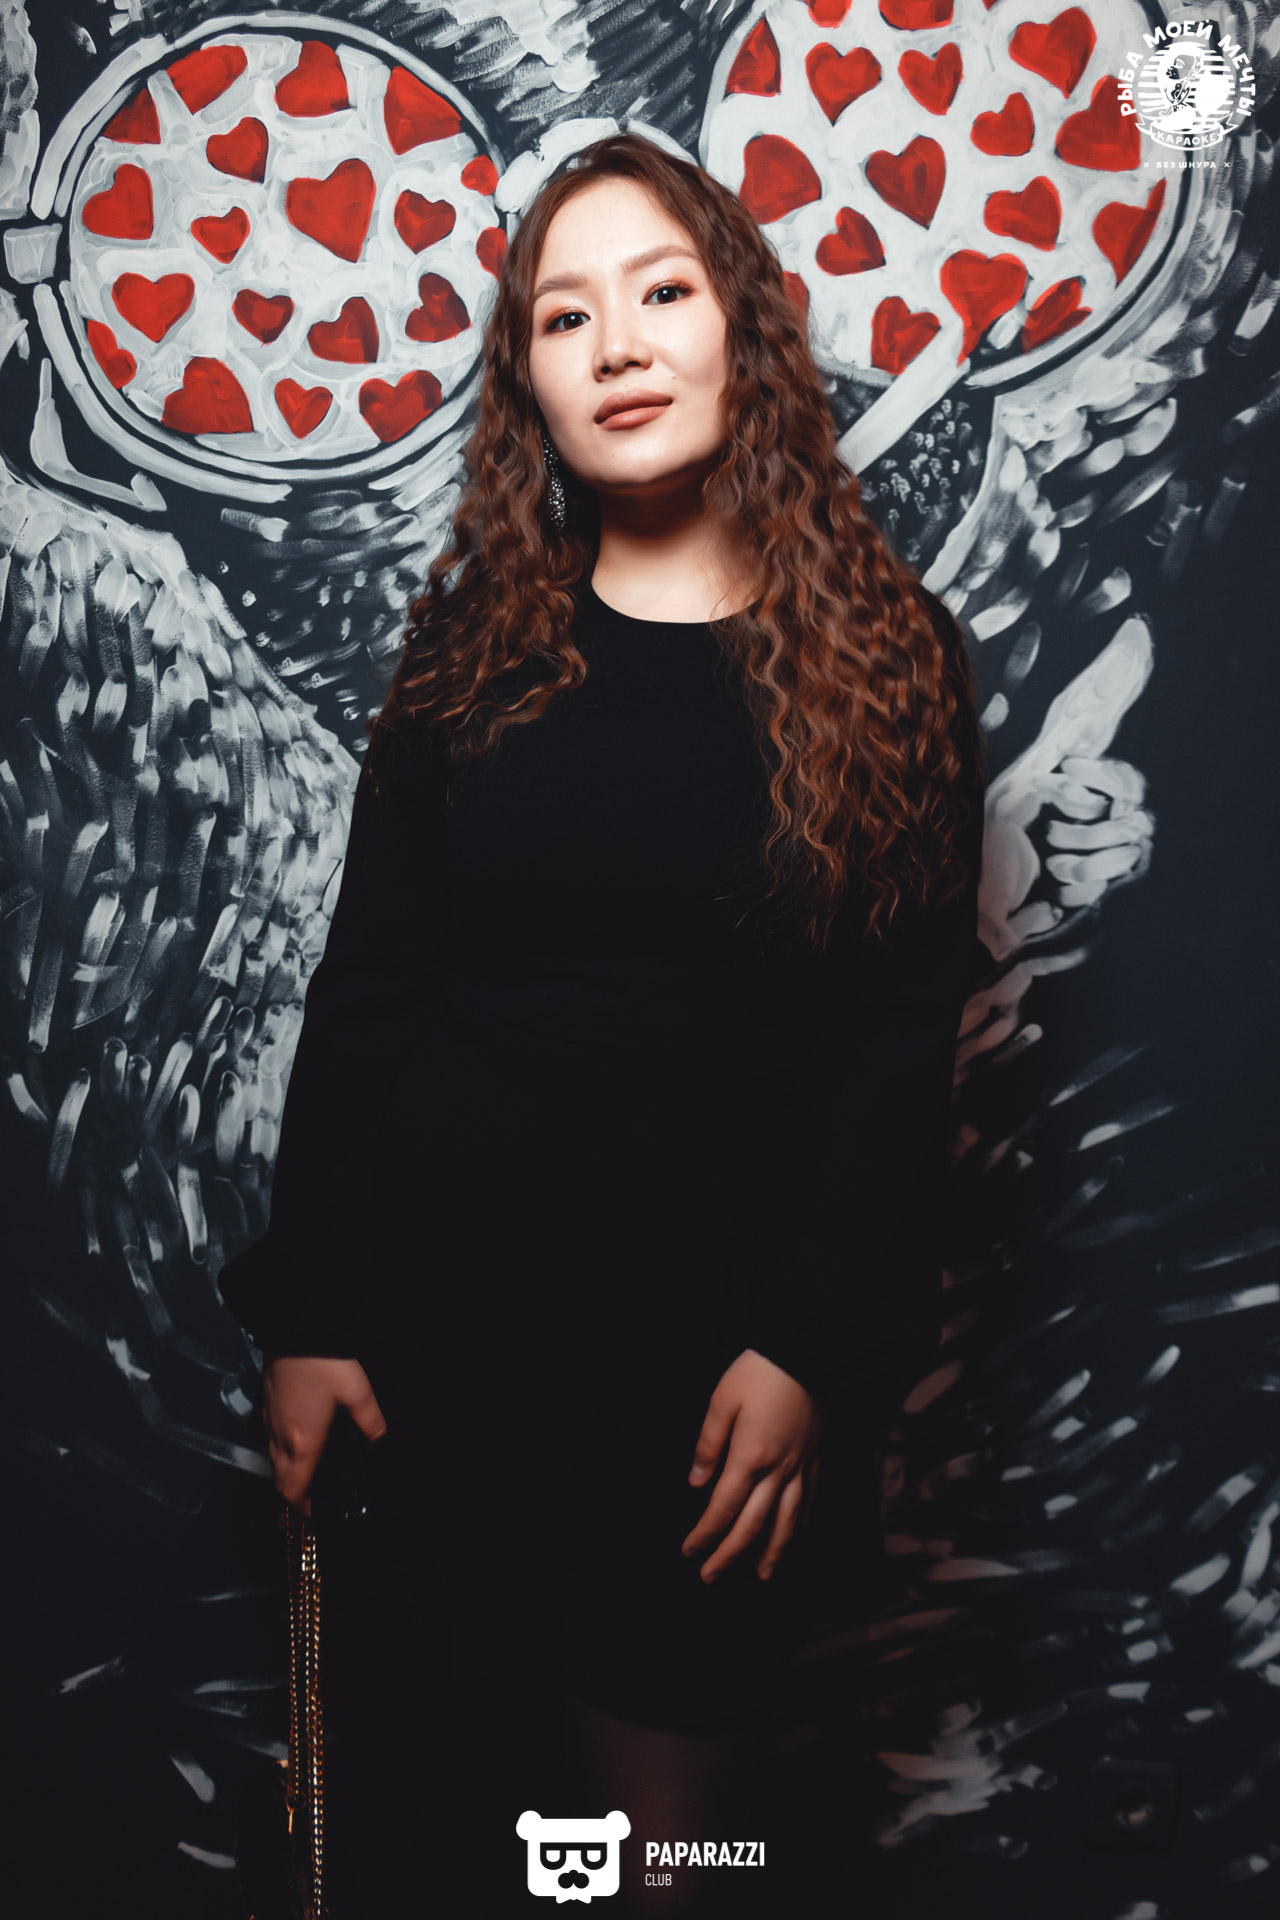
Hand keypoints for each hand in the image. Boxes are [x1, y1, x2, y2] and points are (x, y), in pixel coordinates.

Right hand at [261, 1356, 387, 1511]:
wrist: (294, 1327)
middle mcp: (279, 1437)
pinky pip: (269, 1436)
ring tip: (309, 1467)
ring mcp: (268, 1419)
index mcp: (302, 1443)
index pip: (292, 1491)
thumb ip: (371, 1424)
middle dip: (294, 1492)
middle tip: (314, 1495)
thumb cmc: (325, 1362)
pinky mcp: (265, 1402)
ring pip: (272, 1458)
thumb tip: (377, 1443)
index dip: (301, 1509)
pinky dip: (281, 1446)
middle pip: (279, 1479)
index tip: (314, 1514)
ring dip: (287, 1470)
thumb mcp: (358, 1393)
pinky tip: (299, 1433)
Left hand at [681, 1349, 821, 1583]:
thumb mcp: (723, 1400)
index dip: (705, 1534)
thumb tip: (696, 1482)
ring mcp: (800, 1465)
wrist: (808, 1352)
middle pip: (752, 1524)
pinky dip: (800, 1521)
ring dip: (773, 1551)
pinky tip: (795, 1531)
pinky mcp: (815, 1455)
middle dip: (730, 1554)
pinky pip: (809, 1498)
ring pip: (787, 1520)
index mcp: (749, 1457)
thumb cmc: (761, 1371)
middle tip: (711, 1576)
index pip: (722, 1508)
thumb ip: (708, 1444)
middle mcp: (777, 1470)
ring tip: (762, 1573)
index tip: (689, 1551)